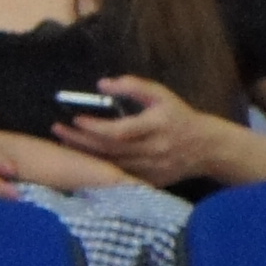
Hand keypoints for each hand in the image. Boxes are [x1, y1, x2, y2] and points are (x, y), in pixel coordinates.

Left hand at [57, 75, 235, 186]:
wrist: (206, 148)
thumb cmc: (179, 117)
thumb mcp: (162, 95)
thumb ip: (134, 86)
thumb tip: (102, 84)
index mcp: (158, 126)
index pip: (120, 131)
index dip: (95, 127)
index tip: (75, 119)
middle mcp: (155, 150)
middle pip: (110, 150)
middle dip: (80, 140)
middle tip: (58, 130)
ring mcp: (153, 169)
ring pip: (111, 166)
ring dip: (85, 156)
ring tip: (64, 144)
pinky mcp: (151, 181)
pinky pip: (120, 178)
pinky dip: (99, 170)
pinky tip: (84, 161)